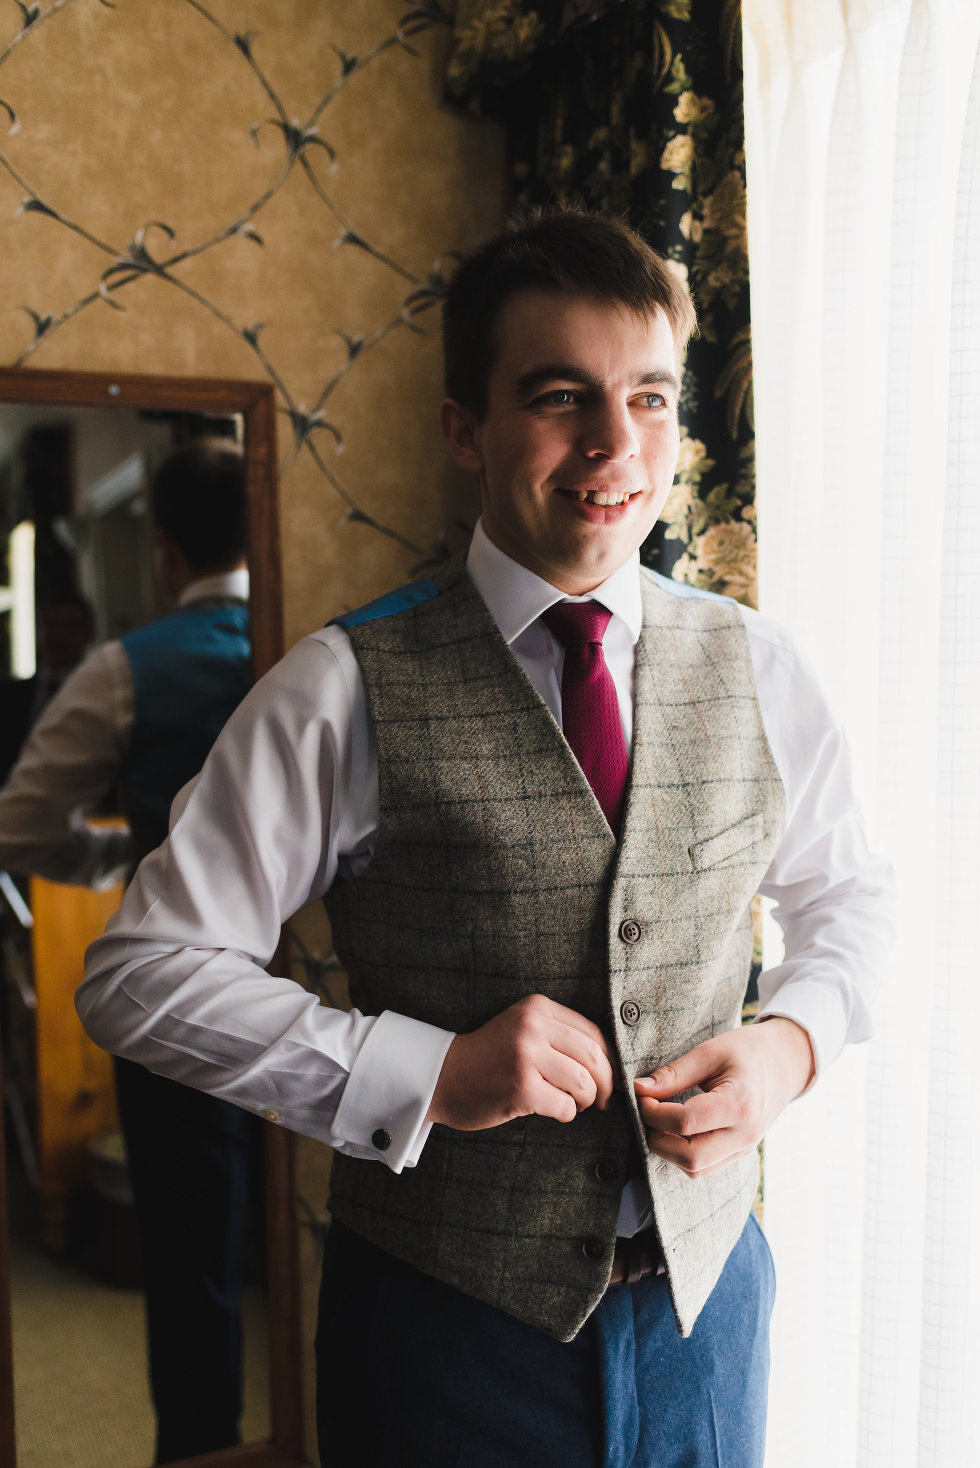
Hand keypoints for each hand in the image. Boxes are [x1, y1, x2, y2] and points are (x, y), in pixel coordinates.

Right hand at [425, 993, 614, 1130]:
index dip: (608, 1059)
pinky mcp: (521, 1089)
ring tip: (576, 1104)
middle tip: (603, 1099)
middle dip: (606, 1083)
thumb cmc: (489, 1057)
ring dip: (586, 1100)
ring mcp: (525, 1057)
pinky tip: (556, 1111)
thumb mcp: (522, 1028)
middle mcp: (532, 1027)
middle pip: (593, 1057)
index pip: (592, 1032)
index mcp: (536, 1008)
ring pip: (583, 1083)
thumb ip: (559, 1034)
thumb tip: (609, 1061)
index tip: (609, 1076)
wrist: (443, 1076)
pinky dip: (567, 1114)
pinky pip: (565, 1106)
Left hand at [634, 1018, 814, 1179]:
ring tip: (659, 1121)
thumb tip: (639, 1089)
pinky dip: (683, 1154)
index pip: (687, 1122)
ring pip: (696, 1169)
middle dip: (658, 1139)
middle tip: (647, 1113)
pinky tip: (676, 1130)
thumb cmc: (748, 1051)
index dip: (654, 1112)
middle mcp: (745, 1134)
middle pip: (691, 1158)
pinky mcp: (740, 1153)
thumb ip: (674, 1073)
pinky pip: (705, 1167)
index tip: (642, 1095)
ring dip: (669, 1150)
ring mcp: (744, 1148)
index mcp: (740, 1104)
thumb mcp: (710, 1052)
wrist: (785, 1062)